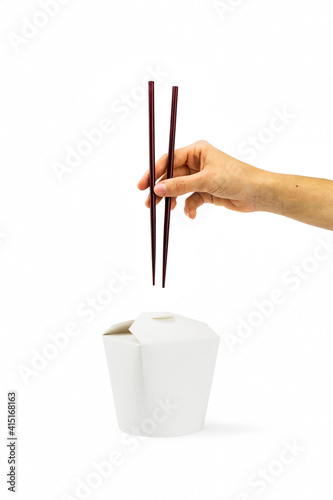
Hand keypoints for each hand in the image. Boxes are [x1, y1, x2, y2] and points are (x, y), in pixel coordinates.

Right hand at [137, 140, 268, 217]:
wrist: (257, 193)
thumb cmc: (237, 178)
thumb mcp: (205, 180)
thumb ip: (180, 185)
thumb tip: (158, 189)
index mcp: (197, 151)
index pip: (169, 160)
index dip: (154, 172)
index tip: (143, 185)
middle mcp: (197, 162)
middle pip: (172, 176)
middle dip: (162, 190)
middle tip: (150, 203)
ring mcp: (201, 178)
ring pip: (179, 189)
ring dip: (174, 200)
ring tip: (168, 210)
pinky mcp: (206, 191)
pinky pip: (190, 199)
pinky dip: (189, 207)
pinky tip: (192, 214)